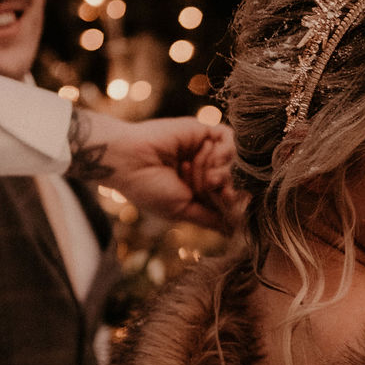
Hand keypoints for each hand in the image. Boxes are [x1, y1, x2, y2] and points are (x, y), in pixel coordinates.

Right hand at [67, 109, 240, 230]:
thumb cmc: (149, 189)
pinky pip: (229, 138)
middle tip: (215, 189)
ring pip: (235, 161)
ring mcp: (203, 150)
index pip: (228, 198)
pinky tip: (211, 159)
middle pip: (235, 180)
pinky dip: (227, 151)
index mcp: (196, 191)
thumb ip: (210, 218)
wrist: (129, 160)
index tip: (226, 205)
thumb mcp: (183, 210)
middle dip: (229, 188)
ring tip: (208, 177)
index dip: (233, 203)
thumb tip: (234, 232)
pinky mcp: (202, 131)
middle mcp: (202, 170)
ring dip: (225, 171)